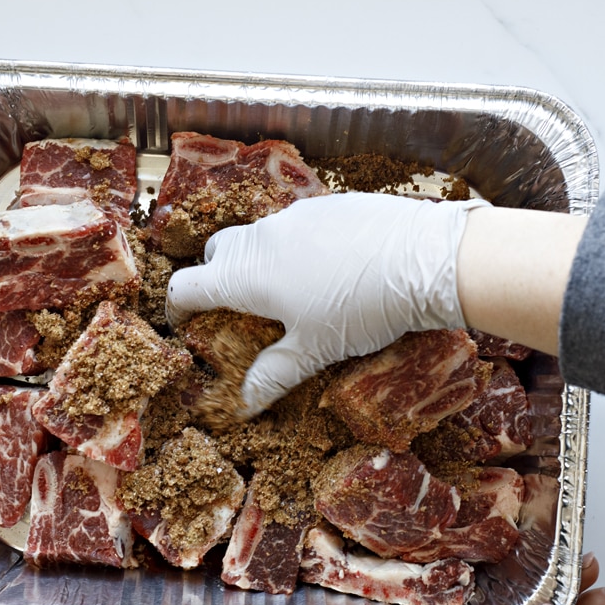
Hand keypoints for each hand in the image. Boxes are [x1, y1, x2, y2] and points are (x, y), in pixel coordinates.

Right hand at [165, 192, 486, 414]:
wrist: (424, 258)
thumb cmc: (361, 309)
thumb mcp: (314, 351)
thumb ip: (273, 374)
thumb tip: (246, 400)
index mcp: (245, 276)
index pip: (187, 286)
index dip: (180, 307)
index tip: (186, 322)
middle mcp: (261, 239)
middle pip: (216, 252)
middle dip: (216, 277)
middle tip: (236, 307)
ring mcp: (294, 216)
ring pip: (256, 235)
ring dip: (257, 260)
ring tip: (286, 290)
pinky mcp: (327, 204)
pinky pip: (294, 224)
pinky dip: (294, 245)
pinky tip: (327, 268)